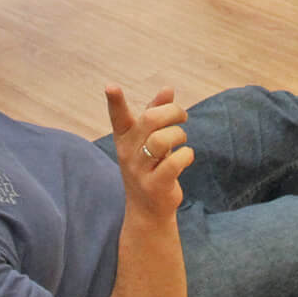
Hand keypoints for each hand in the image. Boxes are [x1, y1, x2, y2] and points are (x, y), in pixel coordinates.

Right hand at [106, 84, 190, 218]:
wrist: (147, 210)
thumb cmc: (150, 166)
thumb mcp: (149, 139)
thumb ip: (156, 113)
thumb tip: (168, 89)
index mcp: (124, 137)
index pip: (118, 117)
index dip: (115, 101)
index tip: (110, 86)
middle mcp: (128, 152)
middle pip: (150, 120)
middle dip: (172, 112)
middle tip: (183, 116)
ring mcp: (140, 170)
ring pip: (162, 140)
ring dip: (179, 135)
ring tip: (182, 140)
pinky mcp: (155, 185)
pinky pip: (174, 163)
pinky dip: (187, 155)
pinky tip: (187, 156)